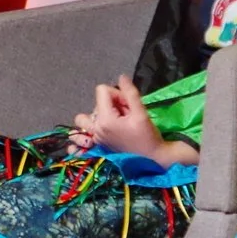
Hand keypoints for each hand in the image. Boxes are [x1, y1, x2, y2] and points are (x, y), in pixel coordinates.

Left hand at [71, 75, 196, 166]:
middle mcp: (95, 129)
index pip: (102, 91)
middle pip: (95, 103)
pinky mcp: (97, 145)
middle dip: (109, 104)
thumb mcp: (141, 113)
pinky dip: (91, 130)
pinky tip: (105, 131)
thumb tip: (121, 77)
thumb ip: (130, 93)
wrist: (151, 160)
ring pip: (86, 118)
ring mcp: (95, 138)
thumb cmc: (147, 137)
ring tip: (114, 122)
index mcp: (105, 119)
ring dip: (99, 115)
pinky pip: (84, 134)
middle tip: (124, 115)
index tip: (128, 105)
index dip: (117, 93)